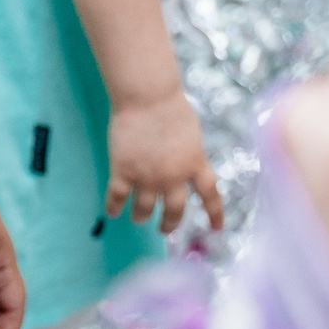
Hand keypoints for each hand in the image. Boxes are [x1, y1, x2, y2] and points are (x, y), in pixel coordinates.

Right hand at [106, 90, 224, 233]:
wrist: (147, 97)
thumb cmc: (170, 106)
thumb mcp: (191, 134)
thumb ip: (189, 154)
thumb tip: (184, 164)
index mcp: (195, 164)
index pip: (210, 196)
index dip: (215, 214)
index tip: (217, 229)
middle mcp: (174, 177)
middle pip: (175, 210)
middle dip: (170, 223)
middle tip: (164, 230)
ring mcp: (148, 177)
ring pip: (145, 208)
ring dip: (141, 217)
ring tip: (138, 219)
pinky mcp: (124, 171)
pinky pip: (117, 197)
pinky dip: (114, 207)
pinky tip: (111, 212)